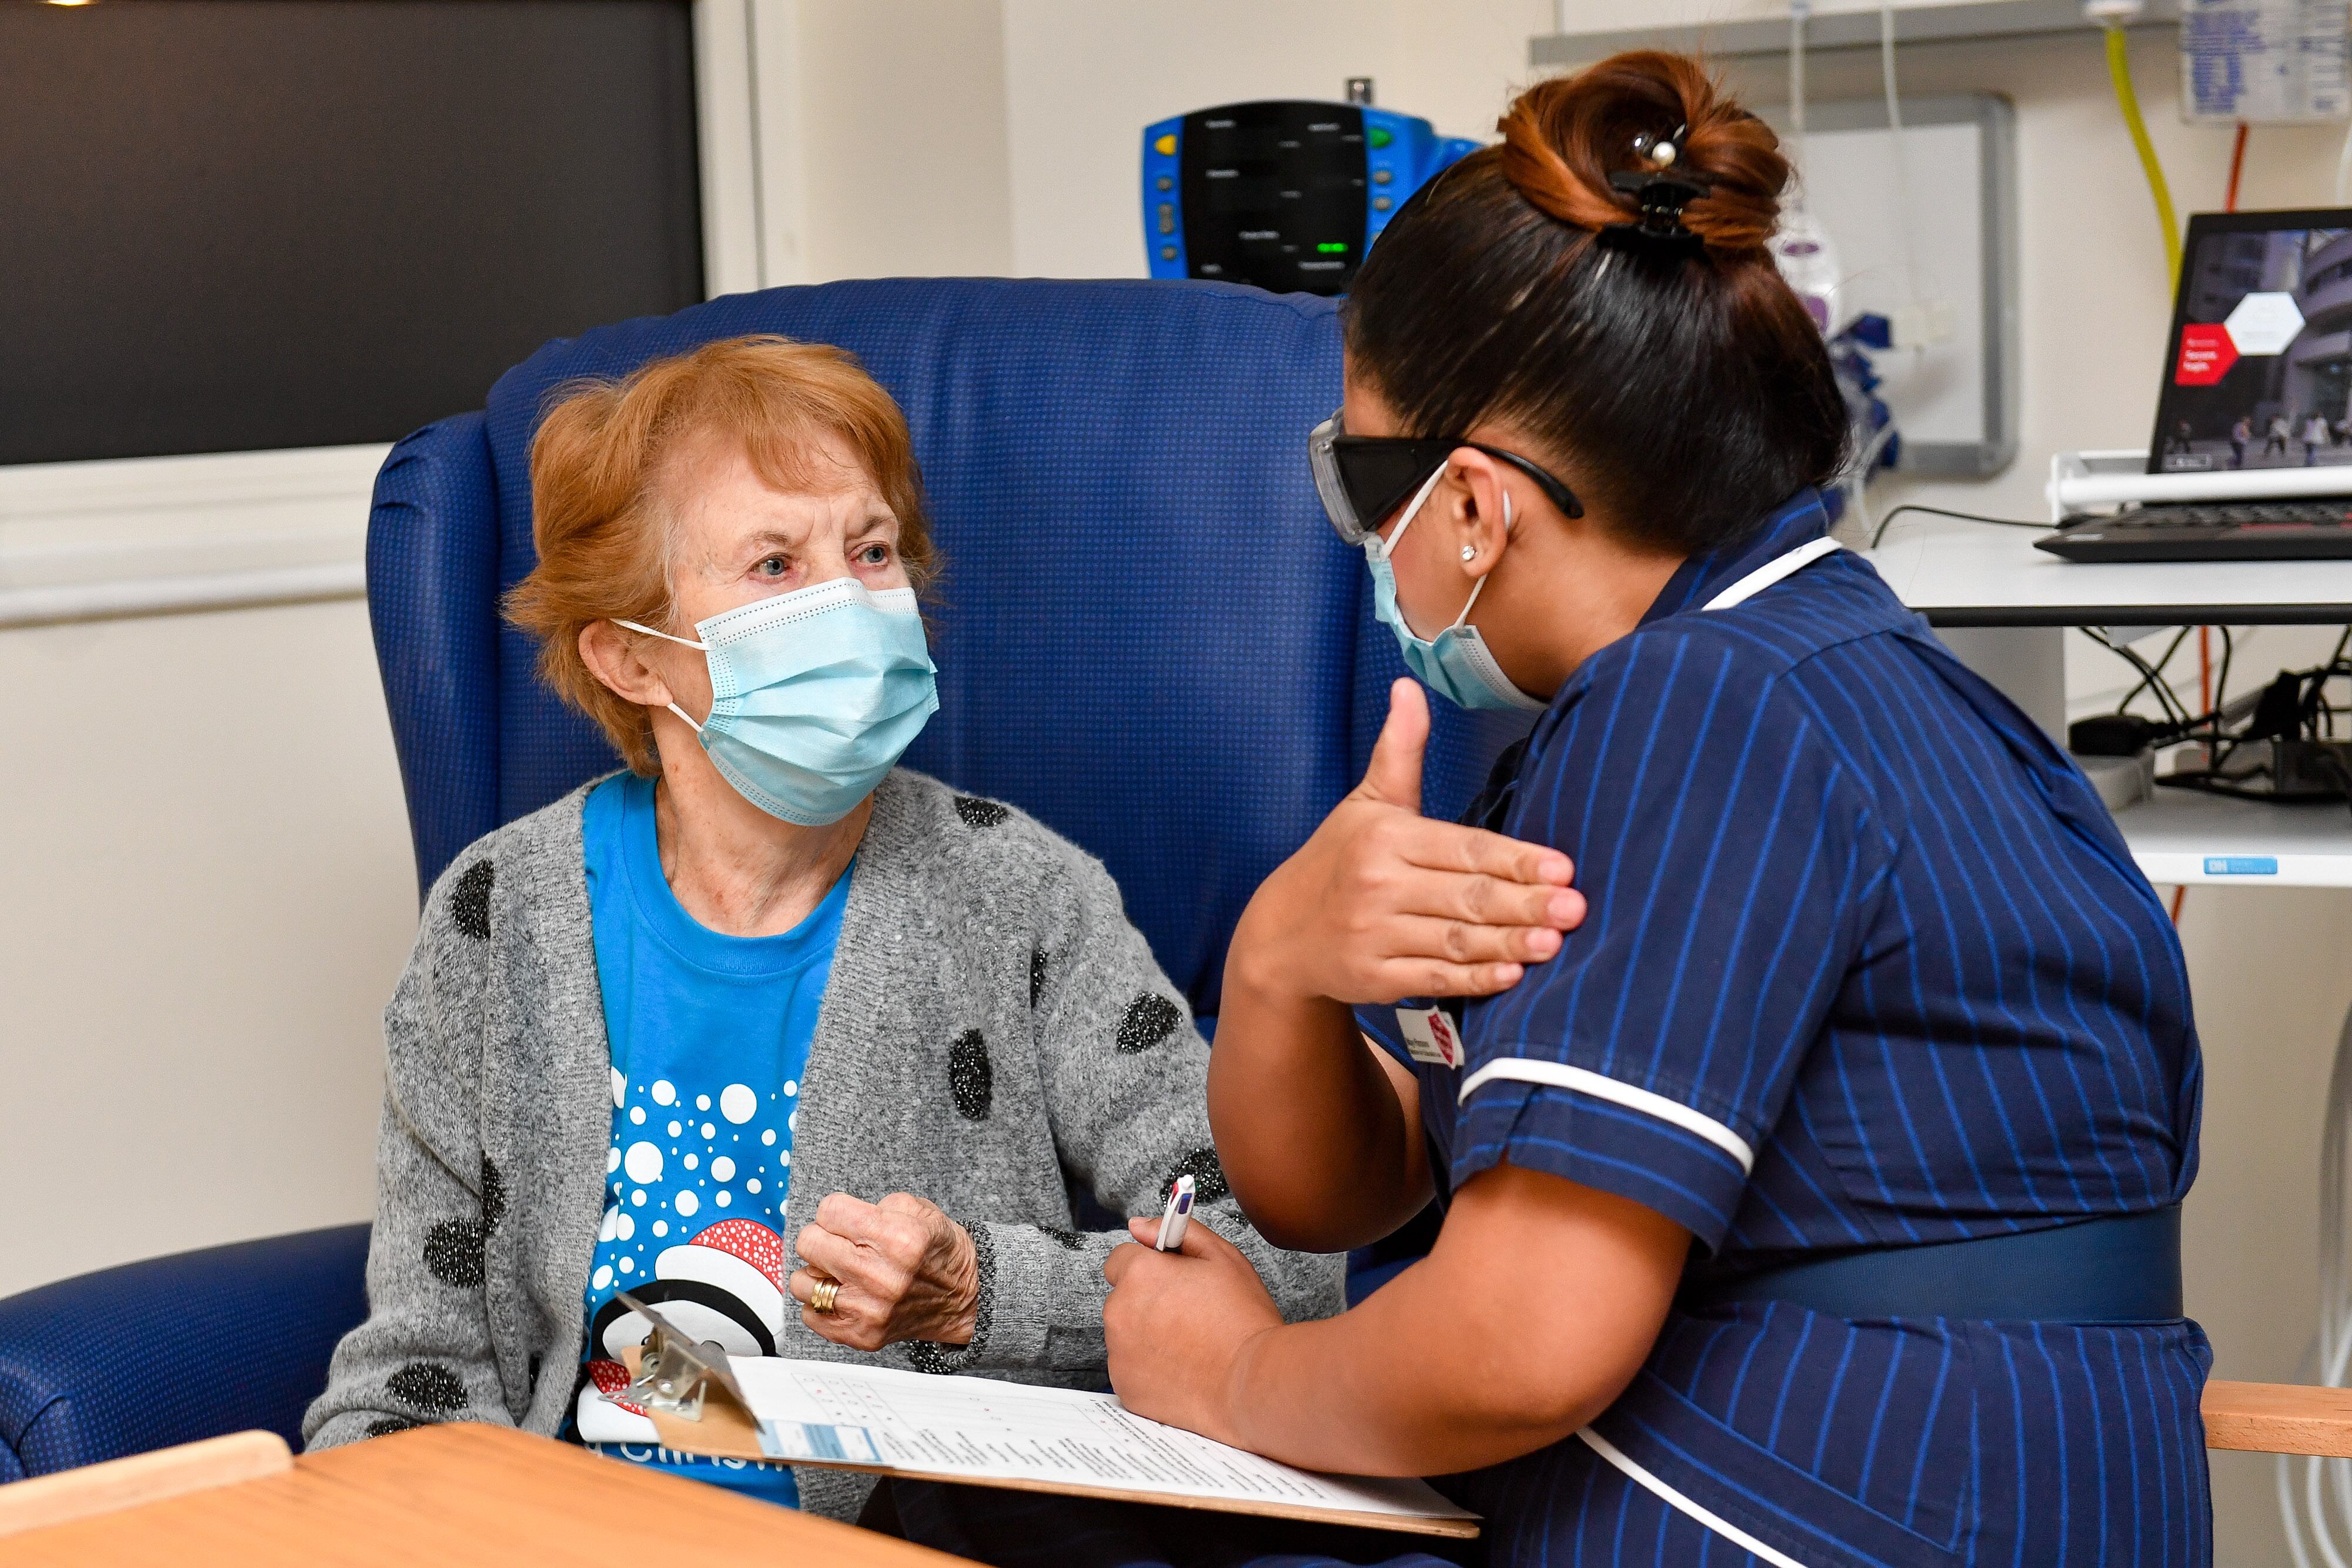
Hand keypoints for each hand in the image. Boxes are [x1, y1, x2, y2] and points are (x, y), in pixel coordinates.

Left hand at [790, 1192, 978, 1351]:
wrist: (963, 1299)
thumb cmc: (938, 1252)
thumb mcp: (919, 1211)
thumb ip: (874, 1206)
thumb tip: (834, 1217)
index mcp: (897, 1238)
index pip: (828, 1210)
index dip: (836, 1211)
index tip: (846, 1219)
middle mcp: (881, 1276)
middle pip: (809, 1243)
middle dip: (822, 1237)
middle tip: (840, 1243)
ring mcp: (869, 1309)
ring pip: (802, 1282)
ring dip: (817, 1272)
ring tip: (839, 1271)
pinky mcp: (861, 1334)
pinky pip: (810, 1315)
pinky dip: (821, 1303)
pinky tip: (843, 1294)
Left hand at [1101, 1213, 1283, 1447]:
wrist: (1252, 1383)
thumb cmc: (1242, 1319)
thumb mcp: (1221, 1257)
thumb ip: (1176, 1231)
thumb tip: (1139, 1226)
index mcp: (1139, 1273)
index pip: (1121, 1259)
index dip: (1150, 1268)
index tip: (1173, 1282)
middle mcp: (1119, 1311)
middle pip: (1123, 1298)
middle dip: (1147, 1302)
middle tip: (1189, 1315)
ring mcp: (1119, 1353)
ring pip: (1126, 1334)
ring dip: (1146, 1335)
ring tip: (1189, 1345)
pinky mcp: (1125, 1387)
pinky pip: (1131, 1369)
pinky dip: (1149, 1369)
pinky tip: (1182, 1369)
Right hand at [1231, 678, 1582, 1003]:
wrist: (1279, 933)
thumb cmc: (1338, 860)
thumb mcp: (1366, 801)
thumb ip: (1399, 749)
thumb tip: (1409, 686)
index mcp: (1384, 837)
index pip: (1463, 847)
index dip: (1514, 858)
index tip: (1562, 867)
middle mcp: (1377, 885)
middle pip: (1465, 896)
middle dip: (1525, 903)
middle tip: (1577, 907)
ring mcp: (1374, 935)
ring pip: (1454, 941)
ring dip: (1508, 944)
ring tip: (1555, 943)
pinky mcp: (1373, 979)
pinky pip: (1434, 978)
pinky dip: (1474, 980)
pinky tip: (1512, 976)